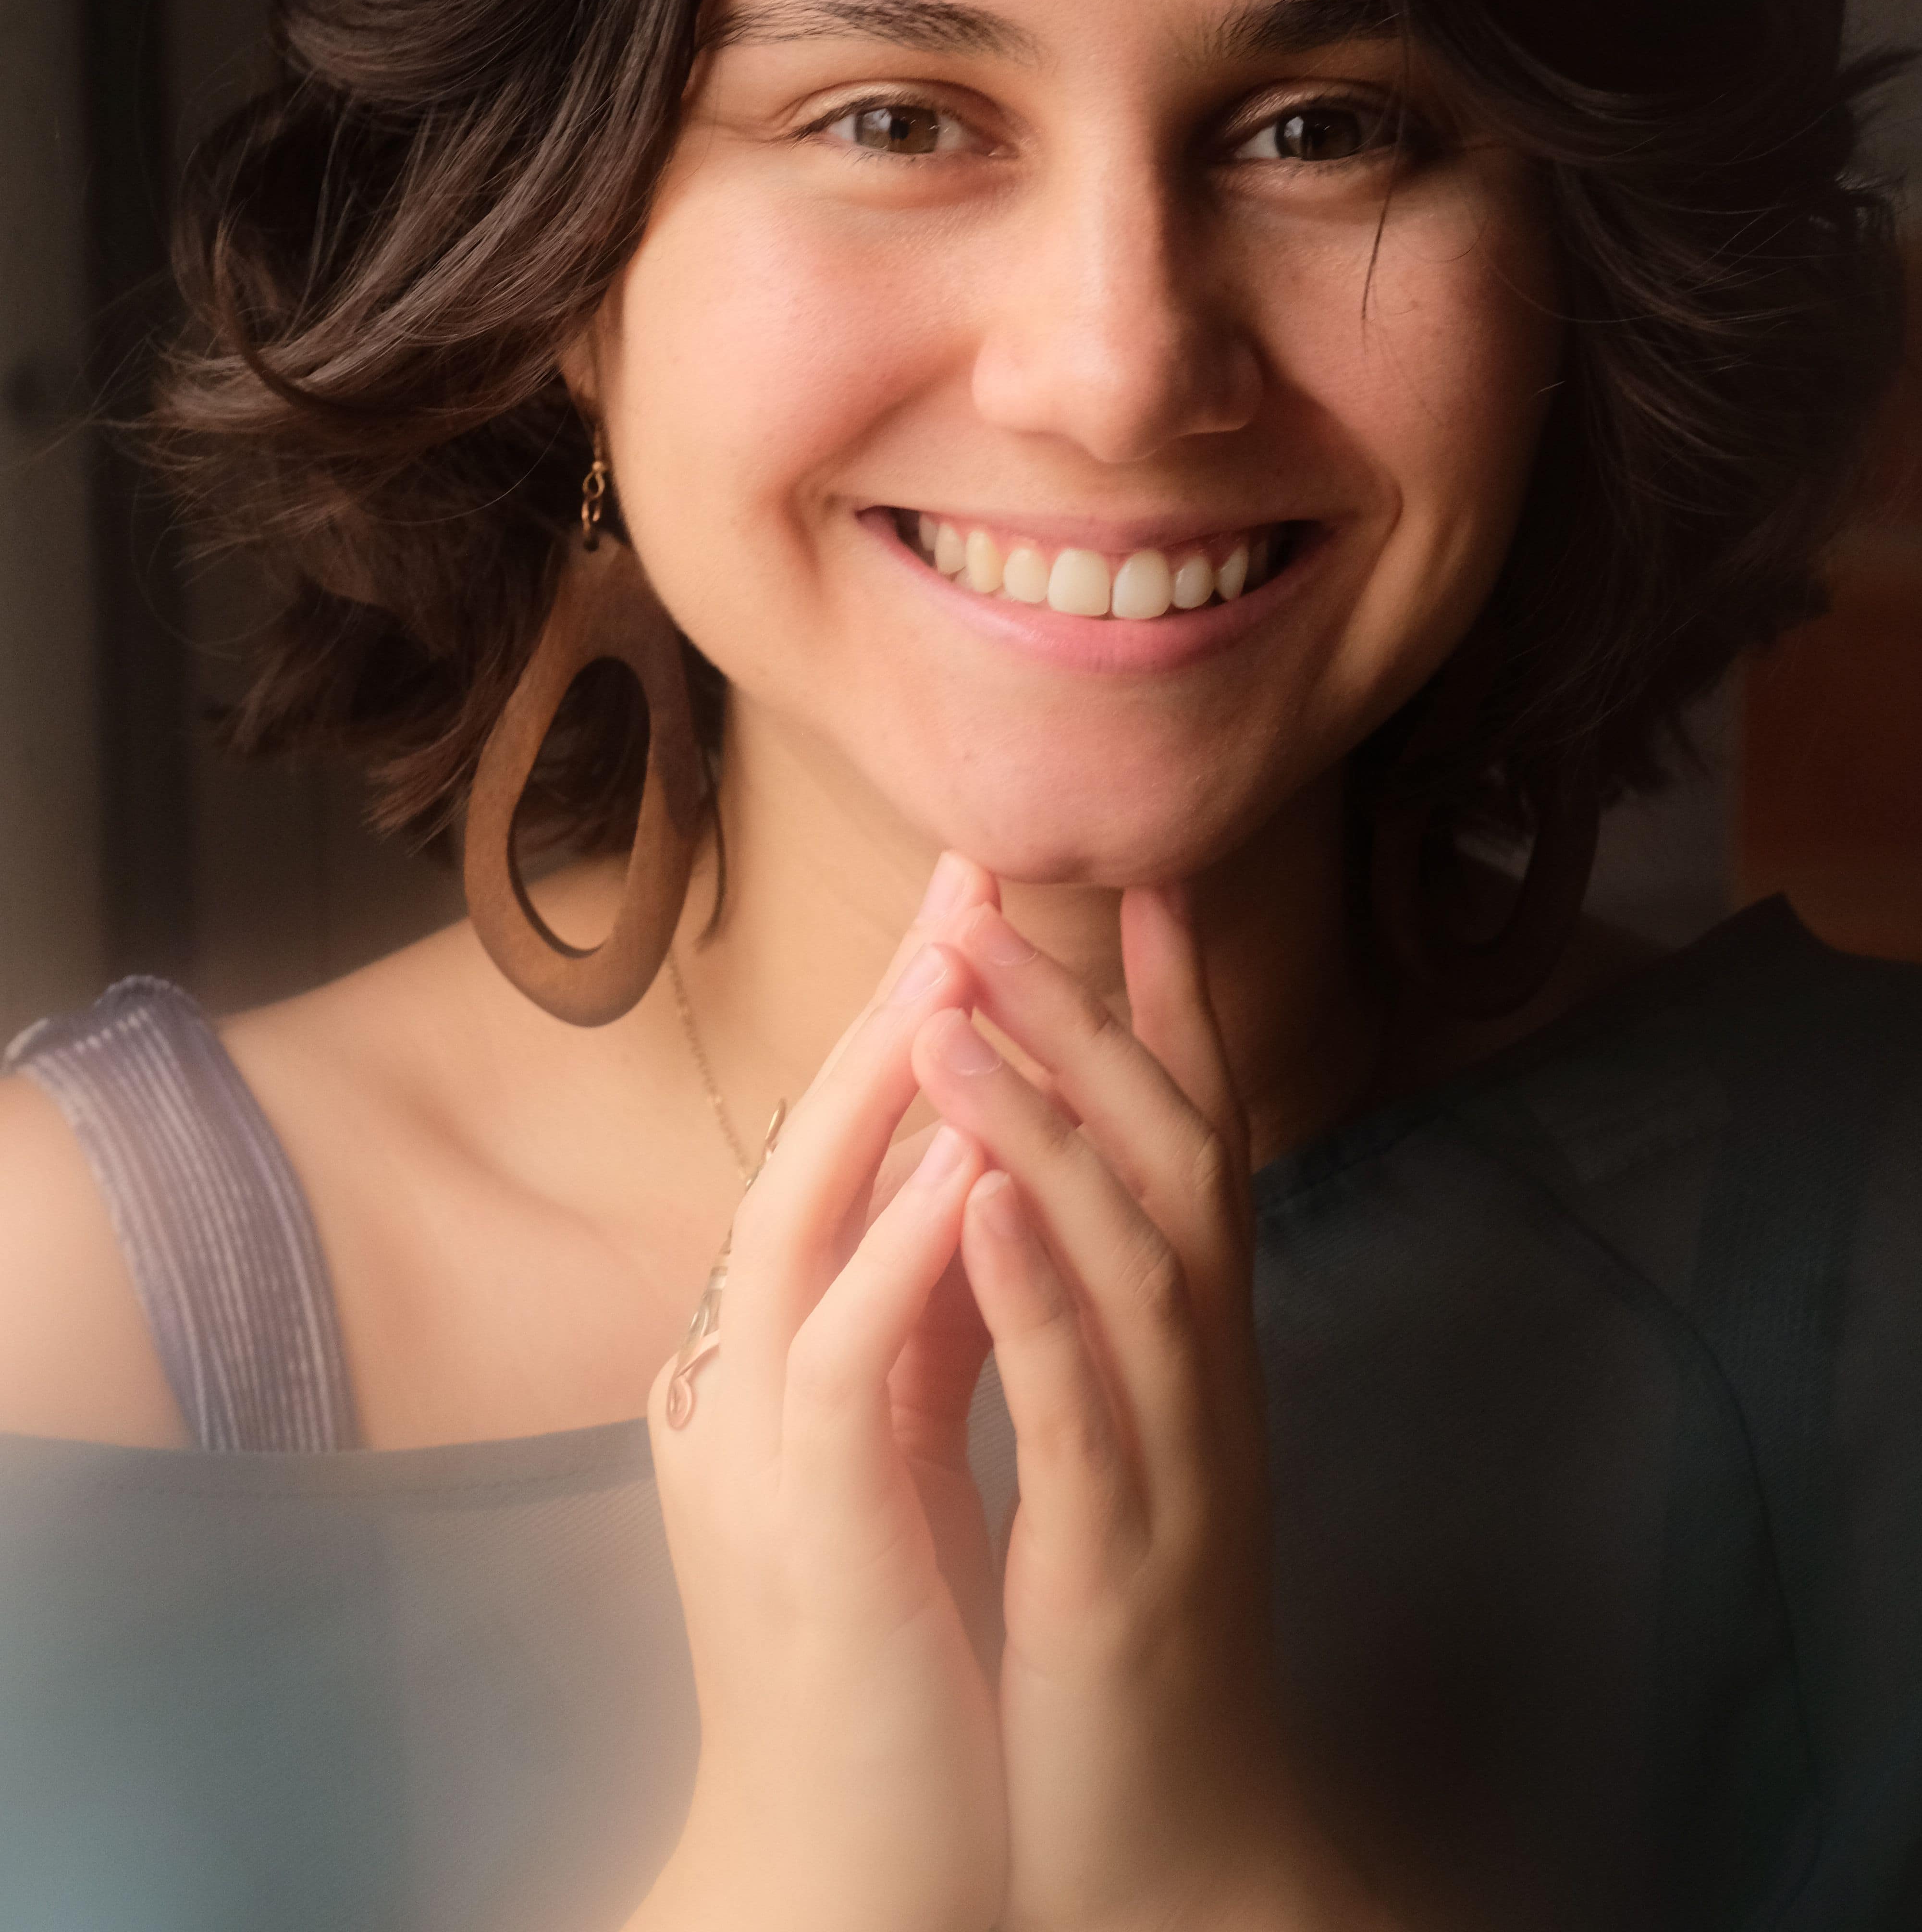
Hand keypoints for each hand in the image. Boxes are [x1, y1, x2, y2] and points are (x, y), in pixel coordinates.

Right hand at [639, 859, 1006, 1931]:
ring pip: (800, 1232)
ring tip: (952, 963)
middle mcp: (742, 1384)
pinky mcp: (804, 1537)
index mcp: (778, 1368)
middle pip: (808, 1155)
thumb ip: (909, 1332)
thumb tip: (957, 1193)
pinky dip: (899, 1257)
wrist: (836, 1870)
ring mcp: (755, 1455)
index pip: (840, 1161)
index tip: (984, 900)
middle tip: (965, 868)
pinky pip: (844, 1368)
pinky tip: (956, 1164)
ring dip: (879, 1096)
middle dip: (891, 1008)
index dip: (909, 1024)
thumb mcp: (891, 1463)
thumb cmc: (878, 1665)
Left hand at [914, 882, 1388, 1931]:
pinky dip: (1033, 1291)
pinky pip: (1082, 1403)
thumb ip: (1087, 1314)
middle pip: (1167, 1157)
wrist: (1167, 1851)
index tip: (1133, 875)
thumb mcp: (1109, 1446)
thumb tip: (1025, 1180)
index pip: (1191, 1138)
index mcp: (1191, 1350)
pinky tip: (978, 1203)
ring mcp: (1176, 1464)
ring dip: (1041, 1122)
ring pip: (1129, 1253)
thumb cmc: (1117, 1632)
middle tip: (1003, 895)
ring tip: (957, 1008)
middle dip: (1087, 1018)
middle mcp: (1205, 1379)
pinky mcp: (1123, 1560)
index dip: (1170, 1005)